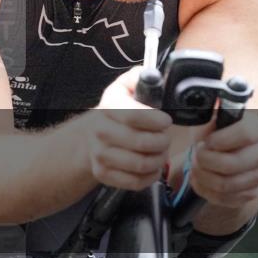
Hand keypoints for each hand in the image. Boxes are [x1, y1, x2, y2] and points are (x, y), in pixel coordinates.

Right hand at [87, 66, 172, 190]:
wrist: (91, 136)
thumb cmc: (117, 112)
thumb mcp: (124, 88)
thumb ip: (139, 78)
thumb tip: (152, 75)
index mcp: (108, 107)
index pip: (135, 115)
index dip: (157, 121)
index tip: (166, 121)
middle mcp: (100, 132)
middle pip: (142, 143)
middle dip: (162, 141)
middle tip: (164, 138)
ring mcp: (100, 155)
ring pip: (142, 164)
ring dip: (159, 159)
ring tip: (160, 151)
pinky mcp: (103, 174)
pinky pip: (136, 182)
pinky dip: (151, 176)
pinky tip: (152, 166)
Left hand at [190, 111, 257, 207]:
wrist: (220, 158)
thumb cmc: (214, 134)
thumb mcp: (210, 120)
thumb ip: (208, 114)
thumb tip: (200, 101)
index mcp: (256, 129)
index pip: (246, 133)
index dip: (222, 139)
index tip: (206, 141)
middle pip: (233, 164)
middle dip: (206, 161)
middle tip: (196, 154)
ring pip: (226, 184)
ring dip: (203, 176)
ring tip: (196, 166)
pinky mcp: (251, 193)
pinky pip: (224, 198)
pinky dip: (205, 190)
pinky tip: (200, 179)